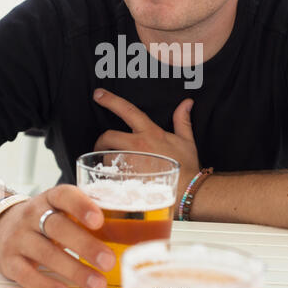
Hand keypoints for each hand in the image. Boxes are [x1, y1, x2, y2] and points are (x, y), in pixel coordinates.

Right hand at [0, 185, 115, 287]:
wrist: (6, 225)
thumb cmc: (46, 217)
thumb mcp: (62, 208)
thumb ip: (85, 213)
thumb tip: (126, 229)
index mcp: (51, 198)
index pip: (65, 195)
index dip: (82, 206)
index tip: (99, 220)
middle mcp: (33, 215)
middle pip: (58, 227)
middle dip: (85, 245)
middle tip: (109, 260)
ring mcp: (20, 237)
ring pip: (46, 253)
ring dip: (74, 270)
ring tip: (97, 283)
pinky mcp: (10, 260)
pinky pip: (28, 275)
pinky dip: (48, 284)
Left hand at [93, 88, 199, 211]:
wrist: (188, 193)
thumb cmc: (187, 168)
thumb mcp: (186, 141)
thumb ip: (182, 120)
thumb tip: (186, 103)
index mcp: (150, 133)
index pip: (127, 111)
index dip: (111, 100)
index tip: (98, 94)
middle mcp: (138, 146)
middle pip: (108, 136)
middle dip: (101, 140)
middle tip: (101, 146)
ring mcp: (130, 163)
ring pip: (107, 157)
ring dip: (108, 161)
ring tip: (115, 167)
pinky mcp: (126, 180)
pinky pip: (110, 176)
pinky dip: (112, 177)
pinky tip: (118, 181)